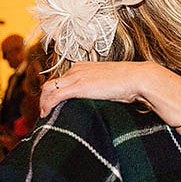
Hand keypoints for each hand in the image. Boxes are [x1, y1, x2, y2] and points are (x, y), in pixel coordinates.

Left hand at [39, 61, 154, 116]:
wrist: (137, 78)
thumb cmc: (129, 83)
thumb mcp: (109, 83)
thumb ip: (99, 88)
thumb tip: (99, 98)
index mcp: (83, 67)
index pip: (61, 79)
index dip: (54, 92)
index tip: (53, 104)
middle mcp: (77, 69)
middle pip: (51, 83)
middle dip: (45, 98)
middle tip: (45, 112)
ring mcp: (77, 76)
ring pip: (48, 88)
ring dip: (43, 102)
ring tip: (44, 114)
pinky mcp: (79, 86)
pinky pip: (56, 95)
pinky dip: (47, 104)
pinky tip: (46, 113)